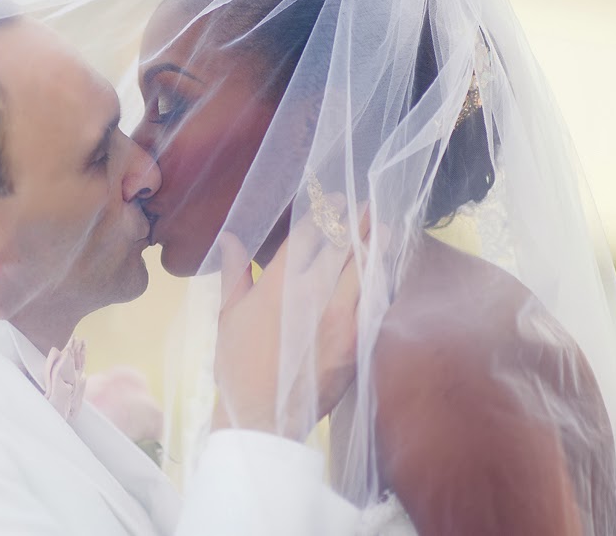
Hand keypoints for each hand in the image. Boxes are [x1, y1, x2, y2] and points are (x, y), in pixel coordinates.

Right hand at [213, 198, 366, 440]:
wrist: (264, 416)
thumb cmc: (239, 366)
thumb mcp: (228, 315)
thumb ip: (234, 271)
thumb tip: (230, 237)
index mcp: (278, 284)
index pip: (308, 235)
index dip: (325, 213)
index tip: (336, 200)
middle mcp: (311, 293)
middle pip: (342, 244)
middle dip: (355, 220)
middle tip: (364, 205)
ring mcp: (339, 316)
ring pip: (365, 268)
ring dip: (375, 244)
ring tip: (384, 227)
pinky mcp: (357, 339)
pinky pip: (376, 300)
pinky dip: (382, 280)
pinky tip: (387, 269)